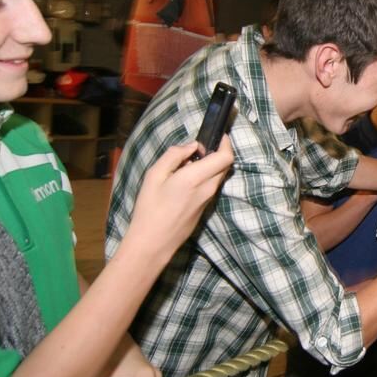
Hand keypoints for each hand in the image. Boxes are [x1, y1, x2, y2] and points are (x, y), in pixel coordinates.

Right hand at [125, 135, 233, 256]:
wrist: (154, 241)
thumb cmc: (150, 207)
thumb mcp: (154, 175)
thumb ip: (174, 156)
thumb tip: (192, 146)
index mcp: (196, 178)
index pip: (225, 157)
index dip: (226, 143)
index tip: (218, 135)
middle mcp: (207, 189)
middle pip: (224, 166)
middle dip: (216, 152)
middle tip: (196, 149)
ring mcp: (208, 200)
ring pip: (218, 176)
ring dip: (209, 165)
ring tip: (185, 165)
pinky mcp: (205, 208)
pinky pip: (211, 186)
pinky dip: (204, 177)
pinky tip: (184, 180)